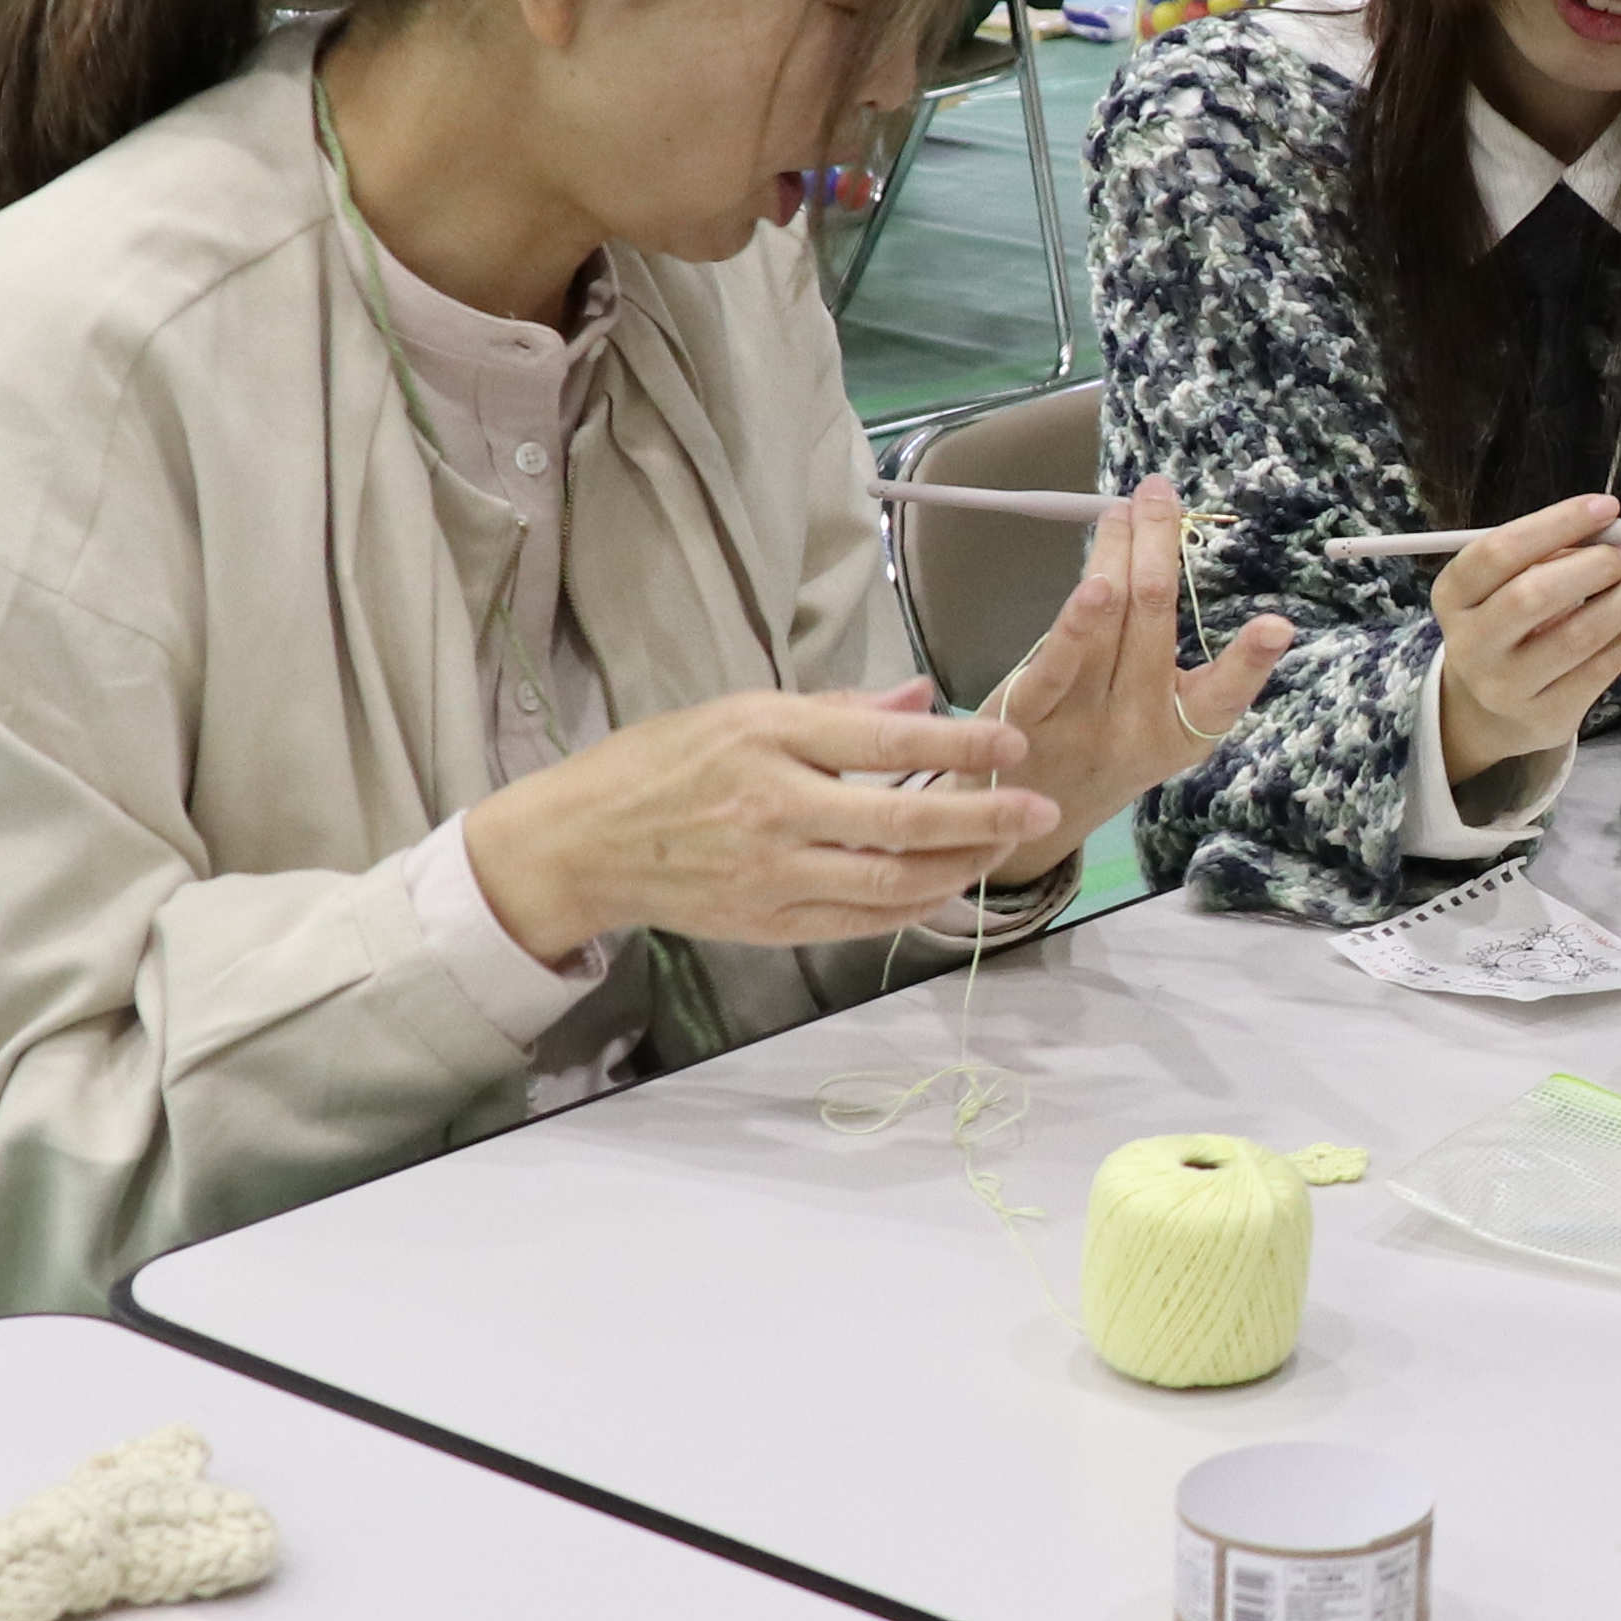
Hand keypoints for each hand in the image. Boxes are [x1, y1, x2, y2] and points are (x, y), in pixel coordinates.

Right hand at [460, 682, 1059, 963]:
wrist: (581, 844)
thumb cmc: (658, 765)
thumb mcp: (739, 710)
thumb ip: (837, 710)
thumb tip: (921, 698)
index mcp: (767, 737)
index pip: (885, 742)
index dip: (960, 746)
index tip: (1013, 743)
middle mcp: (774, 807)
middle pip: (901, 822)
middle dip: (983, 818)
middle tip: (1039, 809)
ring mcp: (771, 873)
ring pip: (890, 881)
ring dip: (959, 868)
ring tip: (1003, 848)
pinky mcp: (766, 923)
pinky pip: (859, 921)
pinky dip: (912, 906)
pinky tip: (946, 886)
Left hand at [981, 480, 1295, 844]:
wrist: (1027, 809)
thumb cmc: (1106, 743)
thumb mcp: (1161, 722)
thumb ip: (1172, 658)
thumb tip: (1169, 549)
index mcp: (1183, 731)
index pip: (1224, 696)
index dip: (1251, 660)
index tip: (1278, 626)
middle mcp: (1138, 729)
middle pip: (1155, 627)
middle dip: (1161, 550)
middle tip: (1161, 493)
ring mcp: (1082, 725)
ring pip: (1109, 627)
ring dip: (1118, 556)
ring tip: (1128, 508)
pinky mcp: (1030, 717)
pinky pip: (1056, 664)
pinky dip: (1078, 621)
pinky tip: (1096, 578)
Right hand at [1431, 492, 1620, 786]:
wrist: (1490, 709)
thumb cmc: (1508, 625)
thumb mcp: (1508, 583)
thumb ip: (1553, 554)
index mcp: (1453, 595)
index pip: (1500, 552)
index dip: (1557, 524)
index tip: (1609, 506)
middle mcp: (1471, 643)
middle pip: (1533, 594)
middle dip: (1596, 564)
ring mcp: (1505, 686)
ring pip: (1576, 636)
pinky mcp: (1545, 715)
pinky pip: (1599, 669)